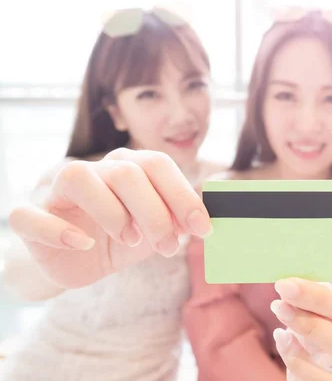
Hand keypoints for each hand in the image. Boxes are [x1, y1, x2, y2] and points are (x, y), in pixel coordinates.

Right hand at [8, 148, 211, 288]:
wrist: (80, 260)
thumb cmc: (122, 238)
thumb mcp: (156, 230)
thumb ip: (179, 219)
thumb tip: (208, 219)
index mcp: (127, 166)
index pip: (157, 164)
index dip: (183, 195)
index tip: (203, 228)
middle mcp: (94, 170)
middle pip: (126, 172)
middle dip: (155, 213)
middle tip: (168, 247)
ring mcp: (57, 191)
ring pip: (78, 177)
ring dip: (111, 212)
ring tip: (129, 240)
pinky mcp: (30, 216)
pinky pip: (29, 215)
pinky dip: (57, 231)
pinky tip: (82, 244)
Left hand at [271, 278, 331, 379]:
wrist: (311, 365)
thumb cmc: (317, 328)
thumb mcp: (317, 309)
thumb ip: (311, 294)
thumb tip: (292, 280)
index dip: (319, 295)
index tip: (287, 284)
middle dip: (312, 312)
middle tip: (281, 298)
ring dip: (309, 332)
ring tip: (280, 317)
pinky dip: (299, 362)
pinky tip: (282, 338)